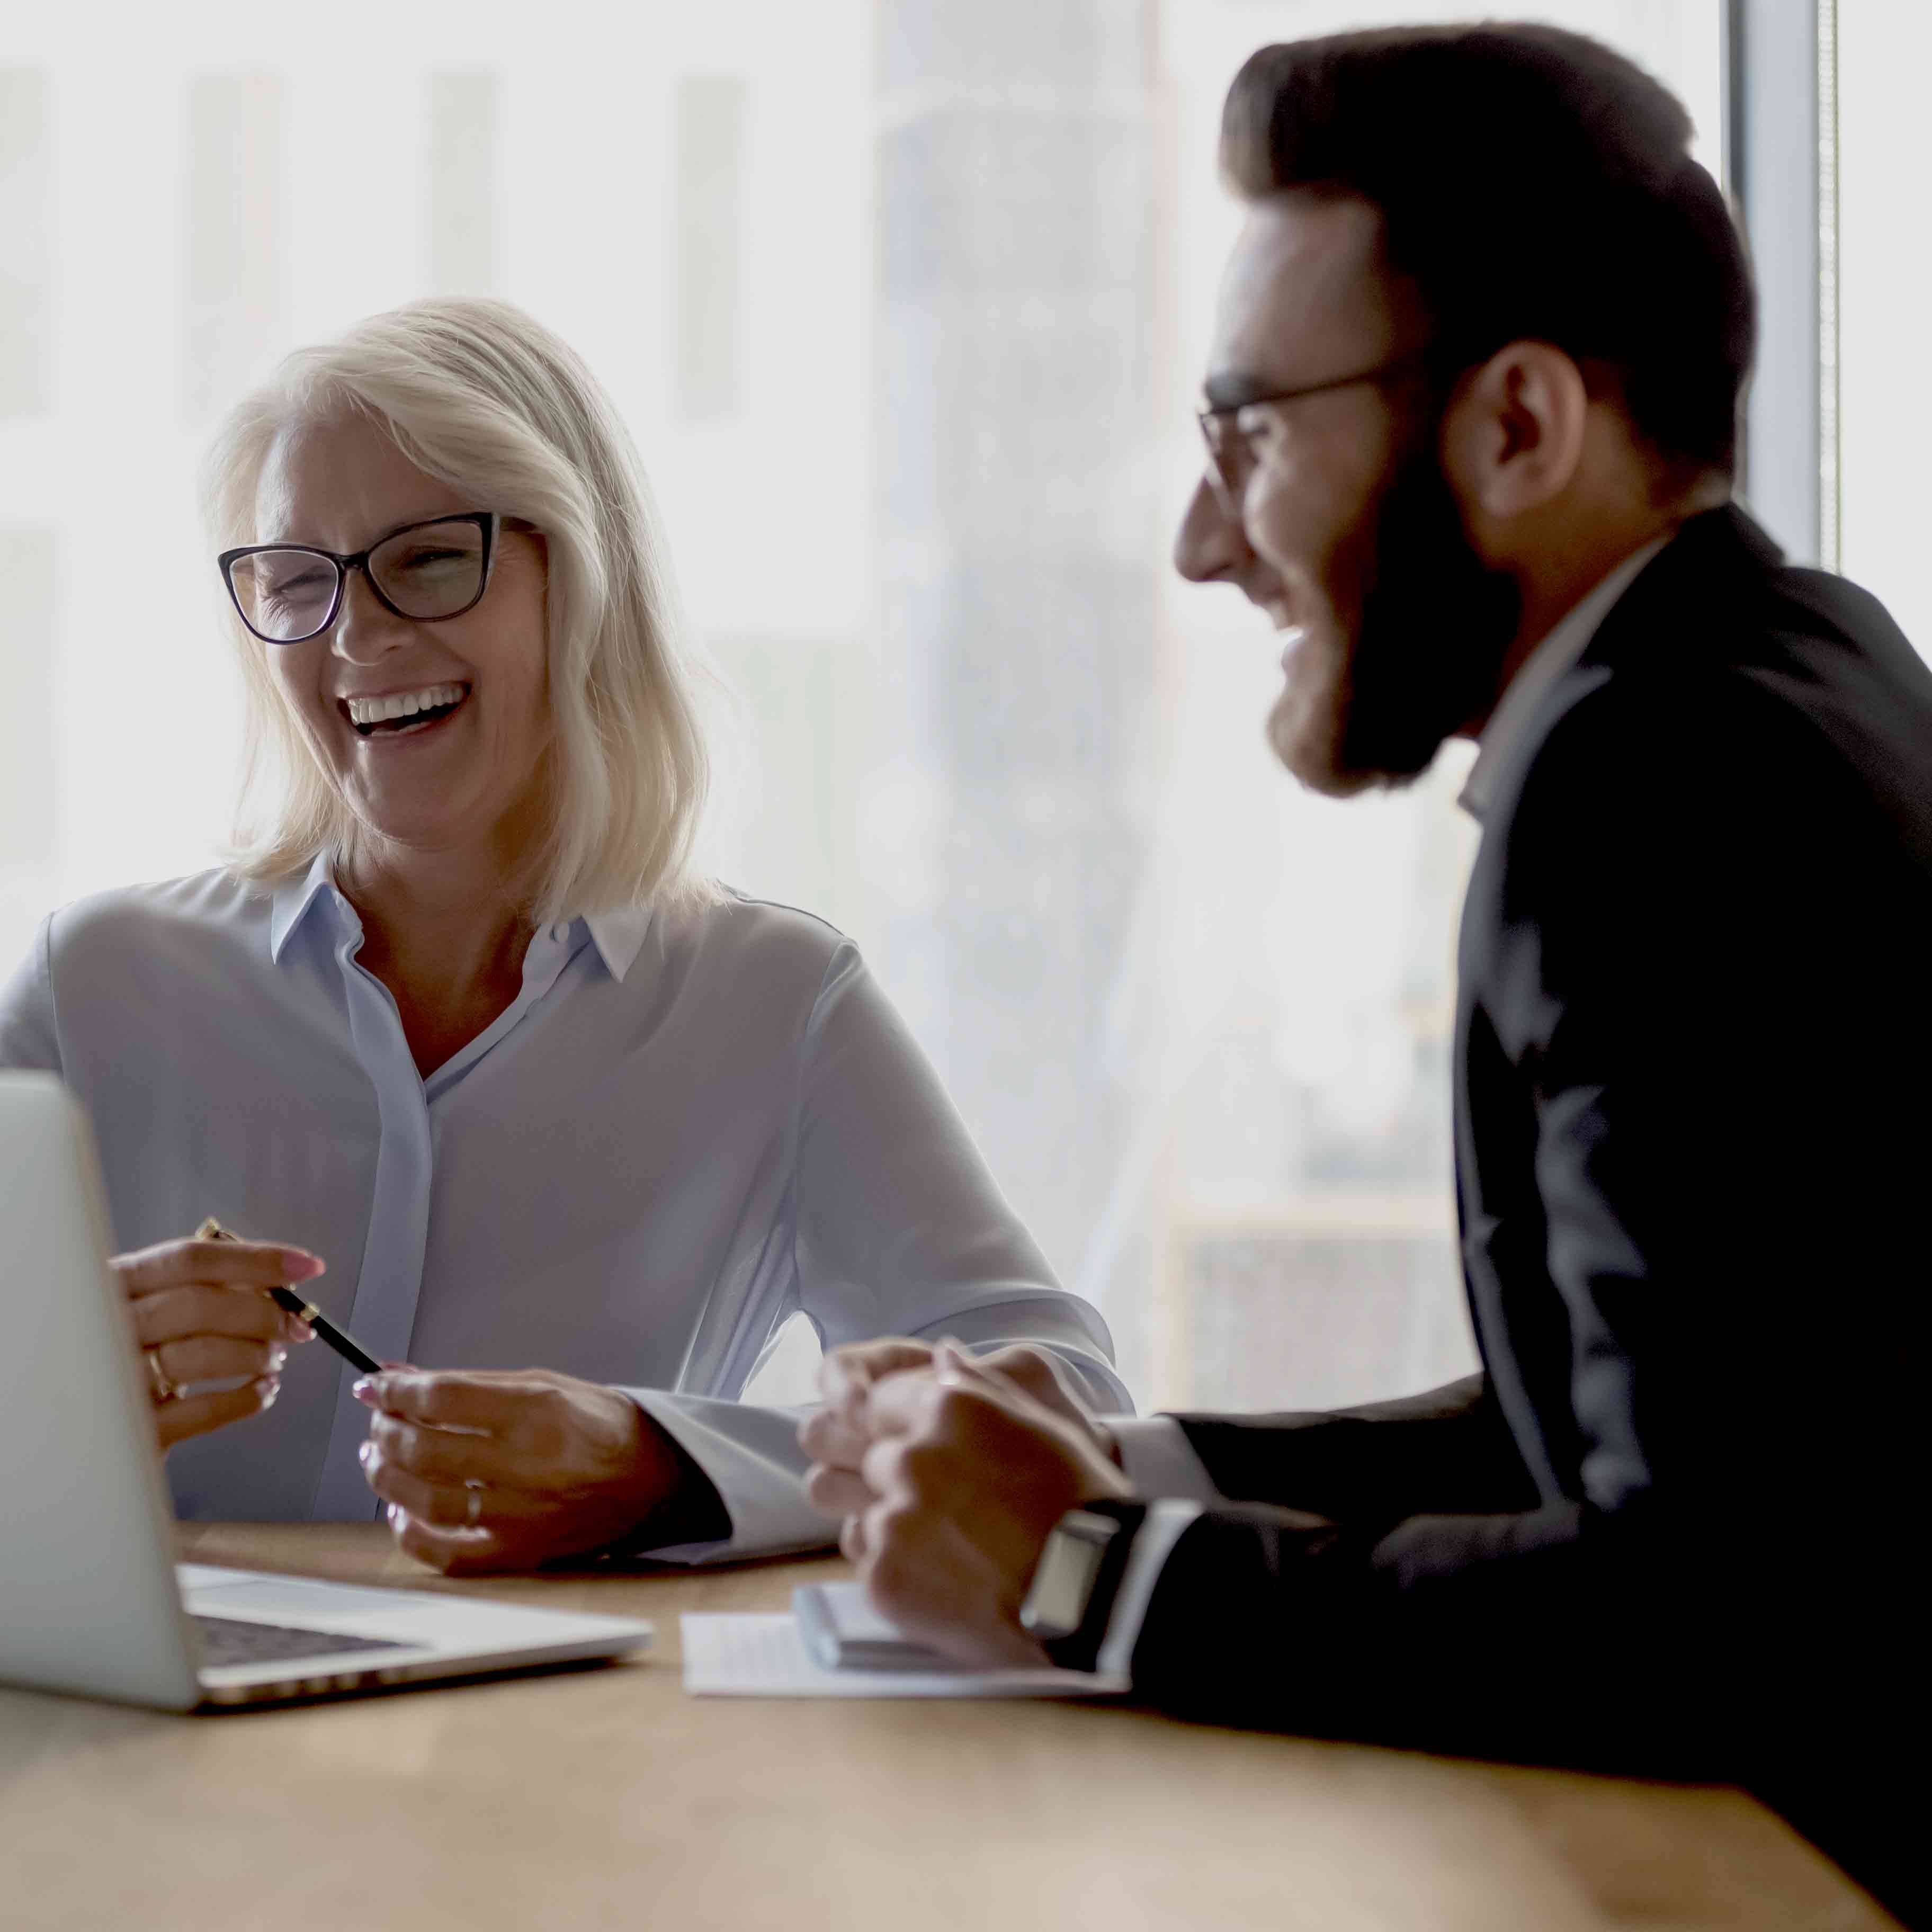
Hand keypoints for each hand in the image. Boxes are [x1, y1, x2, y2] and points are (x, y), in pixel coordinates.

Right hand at [111, 1235, 320, 1451]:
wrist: (79, 1430)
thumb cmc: (124, 1358)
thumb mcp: (147, 1311)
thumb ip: (196, 1289)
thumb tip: (274, 1281)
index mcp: (112, 1284)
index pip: (189, 1259)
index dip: (256, 1259)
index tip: (308, 1266)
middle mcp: (103, 1327)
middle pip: (198, 1304)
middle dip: (262, 1313)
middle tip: (295, 1326)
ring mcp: (111, 1379)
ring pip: (200, 1354)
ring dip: (254, 1354)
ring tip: (272, 1358)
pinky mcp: (130, 1430)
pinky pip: (202, 1412)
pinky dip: (246, 1399)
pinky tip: (263, 1391)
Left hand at [353, 1367, 689, 1574]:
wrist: (654, 1478)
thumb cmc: (599, 1425)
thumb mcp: (543, 1384)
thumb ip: (470, 1384)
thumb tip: (401, 1377)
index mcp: (539, 1411)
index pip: (444, 1397)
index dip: (396, 1391)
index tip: (373, 1388)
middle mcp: (531, 1463)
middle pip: (427, 1448)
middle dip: (386, 1432)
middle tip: (378, 1424)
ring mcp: (524, 1514)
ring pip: (428, 1501)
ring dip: (386, 1478)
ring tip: (377, 1460)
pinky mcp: (521, 1552)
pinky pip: (449, 1555)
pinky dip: (411, 1535)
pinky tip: (399, 1512)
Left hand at [851, 1343, 1132, 1667]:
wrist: (1095, 1591)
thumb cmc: (1078, 1503)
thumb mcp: (1040, 1426)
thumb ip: (980, 1385)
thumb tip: (942, 1352)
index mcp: (946, 1409)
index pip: (881, 1403)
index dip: (904, 1428)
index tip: (934, 1456)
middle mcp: (912, 1456)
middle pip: (878, 1462)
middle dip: (905, 1481)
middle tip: (960, 1514)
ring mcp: (894, 1519)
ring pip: (870, 1516)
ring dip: (902, 1529)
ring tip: (961, 1552)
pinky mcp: (885, 1577)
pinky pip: (871, 1566)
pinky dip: (901, 1575)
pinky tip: (952, 1583)